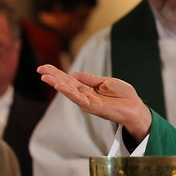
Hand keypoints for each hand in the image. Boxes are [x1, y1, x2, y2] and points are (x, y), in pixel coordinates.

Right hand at [39, 65, 153, 141]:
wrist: (136, 108)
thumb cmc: (124, 96)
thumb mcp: (106, 82)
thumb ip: (90, 79)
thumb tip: (73, 74)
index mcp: (88, 89)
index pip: (69, 79)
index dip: (57, 73)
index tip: (44, 67)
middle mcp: (85, 96)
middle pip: (66, 84)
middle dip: (53, 77)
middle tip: (39, 69)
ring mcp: (87, 102)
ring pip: (69, 91)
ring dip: (56, 83)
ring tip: (45, 77)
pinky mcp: (93, 107)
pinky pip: (78, 98)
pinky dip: (69, 92)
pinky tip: (59, 86)